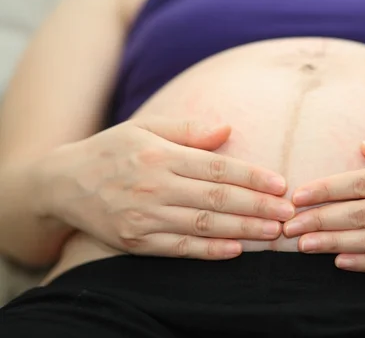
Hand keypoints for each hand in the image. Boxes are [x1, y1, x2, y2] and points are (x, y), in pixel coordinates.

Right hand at [40, 118, 294, 259]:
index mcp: (160, 155)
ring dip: (243, 230)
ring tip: (273, 232)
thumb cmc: (112, 150)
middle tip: (288, 213)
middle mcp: (153, 186)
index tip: (280, 184)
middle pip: (217, 199)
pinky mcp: (135, 242)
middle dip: (257, 207)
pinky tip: (236, 250)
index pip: (217, 168)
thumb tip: (228, 129)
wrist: (61, 183)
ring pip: (203, 226)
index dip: (252, 177)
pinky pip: (179, 249)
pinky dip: (209, 251)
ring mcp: (143, 217)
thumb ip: (188, 129)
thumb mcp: (145, 128)